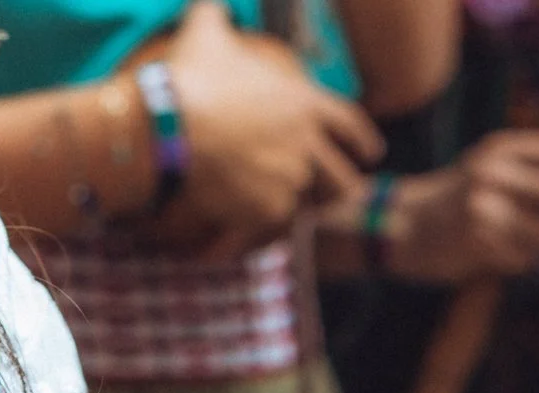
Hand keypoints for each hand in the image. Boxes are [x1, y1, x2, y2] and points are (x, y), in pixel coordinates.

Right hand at [145, 0, 381, 258]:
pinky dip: (262, 225)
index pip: (352, 126)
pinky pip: (274, 225)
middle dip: (341, 187)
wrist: (166, 127)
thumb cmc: (190, 77)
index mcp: (304, 105)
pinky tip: (248, 223)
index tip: (372, 154)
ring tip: (286, 207)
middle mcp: (307, 146)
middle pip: (343, 179)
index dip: (363, 141)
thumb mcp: (206, 33)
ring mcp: (291, 181)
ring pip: (310, 205)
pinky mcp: (269, 211)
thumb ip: (216, 14)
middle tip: (334, 193)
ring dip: (302, 206)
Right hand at [380, 129, 538, 281]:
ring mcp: (487, 208)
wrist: (396, 226)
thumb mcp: (494, 172)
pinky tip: (518, 262)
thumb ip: (538, 179)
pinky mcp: (478, 244)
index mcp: (506, 149)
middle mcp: (497, 172)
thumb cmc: (459, 202)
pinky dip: (533, 264)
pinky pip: (524, 260)